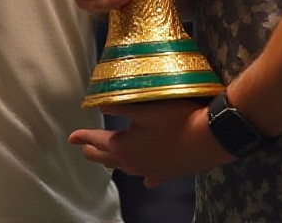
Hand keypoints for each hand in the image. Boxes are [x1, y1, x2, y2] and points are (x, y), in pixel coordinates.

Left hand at [69, 99, 233, 185]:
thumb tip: (99, 102)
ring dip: (115, 162)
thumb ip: (120, 104)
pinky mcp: (168, 173)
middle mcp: (135, 163)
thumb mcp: (145, 106)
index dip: (84, 137)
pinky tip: (145, 178)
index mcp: (125, 147)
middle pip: (108, 158)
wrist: (210, 138)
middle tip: (84, 150)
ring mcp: (152, 170)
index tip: (71, 137)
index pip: (98, 140)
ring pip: (127, 168)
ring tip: (108, 160)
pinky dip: (143, 174)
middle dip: (94, 152)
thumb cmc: (176, 118)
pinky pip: (150, 176)